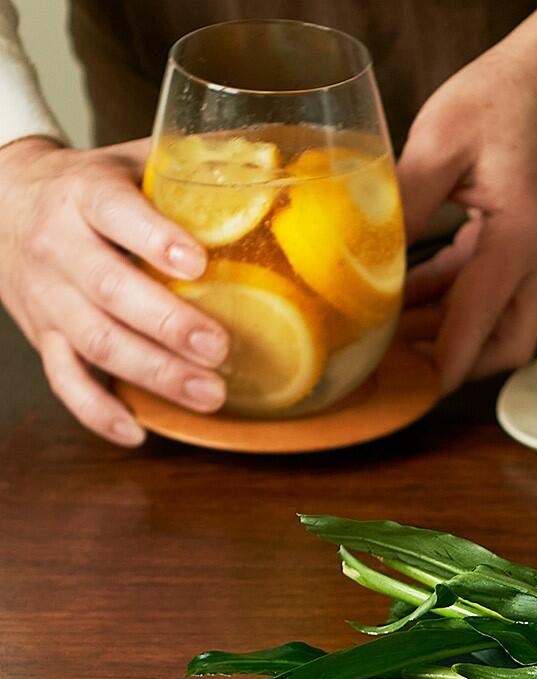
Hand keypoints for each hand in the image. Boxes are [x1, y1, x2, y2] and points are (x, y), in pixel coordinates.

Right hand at [0, 137, 229, 445]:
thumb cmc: (92, 185)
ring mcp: (47, 296)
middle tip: (220, 347)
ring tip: (210, 394)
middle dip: (166, 323)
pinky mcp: (42, 335)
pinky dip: (97, 411)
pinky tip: (138, 431)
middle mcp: (58, 246)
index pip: (115, 213)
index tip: (198, 263)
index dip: (154, 239)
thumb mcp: (132, 160)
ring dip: (152, 372)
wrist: (4, 200)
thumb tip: (279, 163)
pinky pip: (64, 379)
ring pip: (93, 341)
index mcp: (85, 195)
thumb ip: (193, 165)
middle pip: (108, 289)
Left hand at [394, 60, 536, 391]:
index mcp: (522, 236)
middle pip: (510, 340)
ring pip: (500, 320)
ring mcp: (536, 254)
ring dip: (450, 333)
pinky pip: (489, 290)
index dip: (450, 356)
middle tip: (402, 369)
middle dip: (462, 364)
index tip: (417, 387)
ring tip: (389, 337)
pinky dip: (451, 302)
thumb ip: (405, 199)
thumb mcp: (441, 141)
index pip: (483, 313)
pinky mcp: (522, 243)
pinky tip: (405, 297)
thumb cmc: (503, 100)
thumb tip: (362, 246)